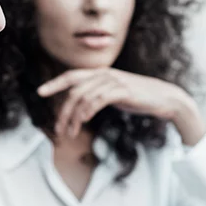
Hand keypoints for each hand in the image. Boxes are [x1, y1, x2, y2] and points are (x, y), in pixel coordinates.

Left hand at [37, 68, 205, 144]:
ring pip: (83, 97)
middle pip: (74, 90)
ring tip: (70, 133)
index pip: (72, 76)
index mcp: (100, 73)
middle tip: (58, 129)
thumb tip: (81, 104)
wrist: (164, 98)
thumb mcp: (114, 93)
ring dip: (74, 117)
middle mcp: (104, 74)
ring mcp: (113, 81)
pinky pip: (97, 100)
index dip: (55, 83)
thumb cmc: (139, 97)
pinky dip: (87, 111)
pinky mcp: (121, 90)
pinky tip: (83, 121)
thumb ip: (98, 94)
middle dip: (63, 111)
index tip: (40, 92)